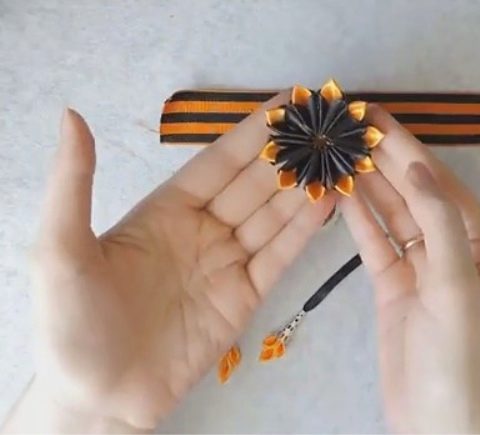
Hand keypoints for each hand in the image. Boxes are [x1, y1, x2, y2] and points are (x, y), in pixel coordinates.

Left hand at [3, 95, 334, 431]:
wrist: (98, 399)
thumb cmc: (71, 325)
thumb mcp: (60, 250)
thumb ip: (73, 182)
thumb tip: (72, 114)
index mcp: (165, 211)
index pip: (218, 162)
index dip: (252, 133)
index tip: (286, 103)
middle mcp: (202, 230)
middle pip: (255, 184)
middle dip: (290, 155)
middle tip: (327, 126)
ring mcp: (227, 263)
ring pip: (274, 216)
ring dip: (305, 187)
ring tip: (339, 158)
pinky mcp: (245, 297)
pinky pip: (279, 256)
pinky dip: (304, 230)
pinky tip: (328, 203)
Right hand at [340, 106, 479, 432]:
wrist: (438, 421)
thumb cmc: (460, 356)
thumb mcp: (458, 286)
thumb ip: (439, 223)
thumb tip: (419, 165)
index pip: (441, 185)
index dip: (410, 150)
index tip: (378, 118)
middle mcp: (453, 249)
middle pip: (415, 194)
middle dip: (386, 160)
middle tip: (351, 125)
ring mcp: (421, 268)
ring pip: (392, 216)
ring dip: (369, 184)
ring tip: (340, 151)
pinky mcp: (393, 286)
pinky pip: (375, 243)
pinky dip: (358, 219)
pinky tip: (340, 193)